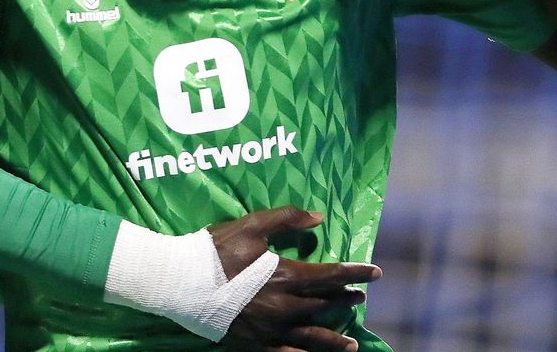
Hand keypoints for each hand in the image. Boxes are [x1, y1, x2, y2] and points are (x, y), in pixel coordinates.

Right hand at [211, 206, 380, 351]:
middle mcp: (284, 306)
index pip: (331, 275)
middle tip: (359, 298)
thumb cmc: (215, 250)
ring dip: (334, 340)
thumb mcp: (251, 225)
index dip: (355, 272)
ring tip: (351, 344)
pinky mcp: (255, 342)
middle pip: (324, 304)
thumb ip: (287, 218)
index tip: (375, 272)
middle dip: (345, 300)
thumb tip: (319, 218)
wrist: (180, 282)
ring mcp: (270, 329)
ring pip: (311, 337)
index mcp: (286, 276)